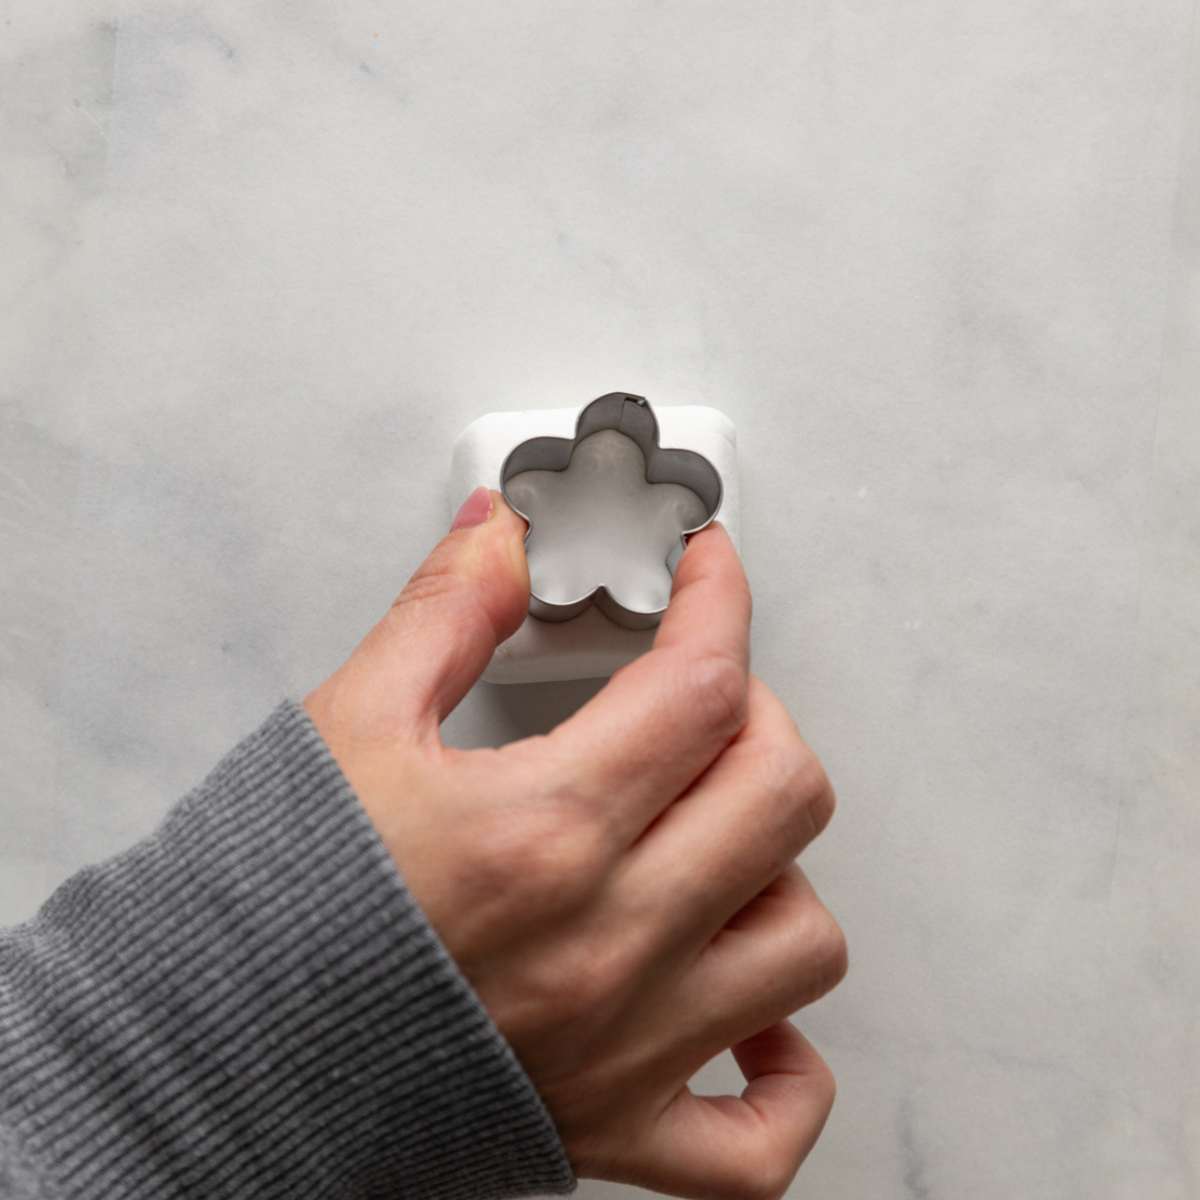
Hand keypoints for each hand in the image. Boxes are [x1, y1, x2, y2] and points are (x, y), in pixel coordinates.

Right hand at [304, 487, 846, 1199]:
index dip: (721, 600)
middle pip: (783, 793)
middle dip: (758, 713)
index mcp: (542, 830)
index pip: (701, 684)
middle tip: (696, 700)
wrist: (212, 1058)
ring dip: (777, 869)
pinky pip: (760, 1141)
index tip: (709, 573)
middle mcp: (604, 941)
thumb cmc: (271, 906)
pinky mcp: (613, 1128)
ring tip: (709, 841)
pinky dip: (782, 1075)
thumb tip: (502, 534)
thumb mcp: (351, 725)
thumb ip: (445, 611)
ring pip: (803, 943)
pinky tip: (750, 1017)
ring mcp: (623, 1046)